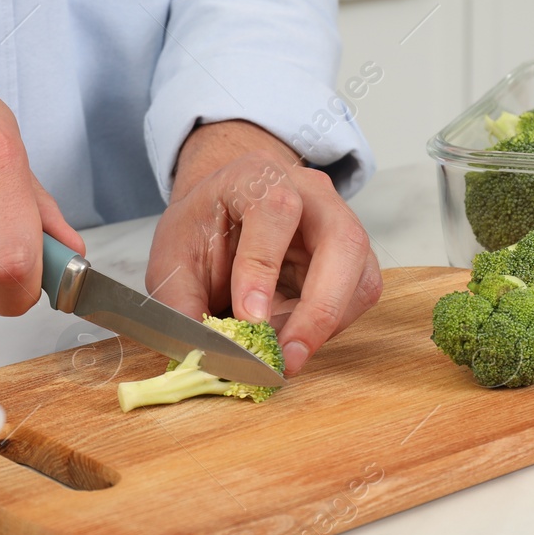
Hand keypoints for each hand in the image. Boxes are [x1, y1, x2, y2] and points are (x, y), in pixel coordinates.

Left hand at [146, 121, 381, 374]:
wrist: (226, 214)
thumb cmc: (204, 229)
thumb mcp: (174, 258)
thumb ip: (182, 301)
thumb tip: (203, 353)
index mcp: (258, 176)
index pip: (275, 211)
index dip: (263, 267)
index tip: (249, 318)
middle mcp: (312, 194)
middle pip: (343, 242)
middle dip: (319, 309)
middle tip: (287, 358)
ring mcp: (341, 224)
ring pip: (360, 278)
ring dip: (324, 326)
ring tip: (279, 351)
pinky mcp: (354, 261)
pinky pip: (358, 298)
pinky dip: (329, 327)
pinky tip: (292, 336)